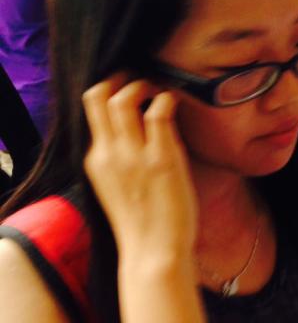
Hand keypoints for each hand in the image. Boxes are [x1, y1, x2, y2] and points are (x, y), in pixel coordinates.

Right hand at [82, 74, 197, 261]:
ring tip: (159, 90)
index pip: (89, 108)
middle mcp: (109, 154)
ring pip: (124, 98)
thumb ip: (119, 158)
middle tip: (142, 81)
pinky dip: (167, 99)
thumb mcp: (117, 184)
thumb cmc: (143, 221)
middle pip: (99, 95)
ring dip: (144, 85)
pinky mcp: (162, 159)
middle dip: (121, 78)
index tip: (128, 87)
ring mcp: (134, 155)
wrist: (153, 252)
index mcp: (95, 160)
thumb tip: (135, 129)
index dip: (109, 89)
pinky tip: (175, 104)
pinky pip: (160, 113)